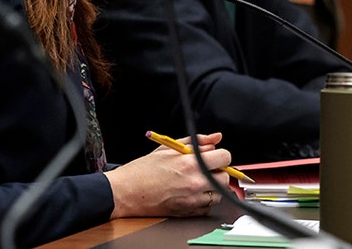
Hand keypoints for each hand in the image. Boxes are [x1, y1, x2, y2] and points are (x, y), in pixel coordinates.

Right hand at [104, 132, 232, 218]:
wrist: (126, 192)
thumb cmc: (142, 171)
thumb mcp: (167, 148)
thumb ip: (195, 141)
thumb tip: (215, 138)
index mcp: (190, 163)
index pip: (224, 157)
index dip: (220, 155)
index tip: (214, 156)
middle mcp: (196, 182)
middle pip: (225, 176)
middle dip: (216, 171)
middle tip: (202, 169)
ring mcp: (194, 199)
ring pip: (219, 193)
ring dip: (211, 186)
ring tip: (193, 181)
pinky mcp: (191, 212)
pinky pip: (209, 206)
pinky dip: (203, 200)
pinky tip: (188, 193)